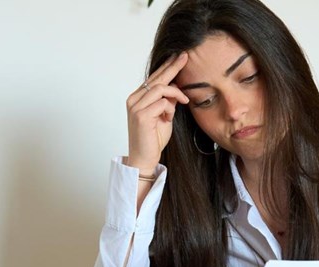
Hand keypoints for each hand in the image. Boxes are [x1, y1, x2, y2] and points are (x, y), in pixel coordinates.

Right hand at [125, 52, 189, 174]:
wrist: (144, 158)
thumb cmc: (153, 139)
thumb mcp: (164, 116)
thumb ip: (168, 101)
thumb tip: (176, 88)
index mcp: (138, 97)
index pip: (154, 78)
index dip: (167, 67)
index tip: (178, 57)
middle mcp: (134, 99)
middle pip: (156, 78)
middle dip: (173, 66)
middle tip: (185, 56)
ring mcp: (135, 106)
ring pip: (160, 88)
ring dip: (175, 94)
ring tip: (182, 103)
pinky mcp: (141, 115)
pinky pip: (162, 102)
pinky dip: (170, 109)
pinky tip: (168, 118)